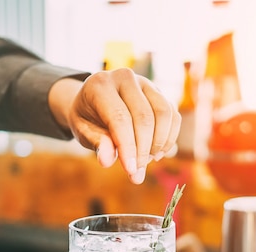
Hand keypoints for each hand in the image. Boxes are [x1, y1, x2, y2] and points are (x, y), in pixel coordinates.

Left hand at [50, 68, 180, 184]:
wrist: (93, 101)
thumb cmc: (87, 118)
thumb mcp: (83, 131)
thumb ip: (97, 143)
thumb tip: (107, 161)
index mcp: (100, 85)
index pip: (120, 118)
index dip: (128, 147)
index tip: (131, 170)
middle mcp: (124, 77)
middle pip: (144, 117)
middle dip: (144, 149)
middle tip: (137, 171)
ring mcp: (145, 82)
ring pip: (163, 114)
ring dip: (159, 143)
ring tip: (147, 161)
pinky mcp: (158, 92)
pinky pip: (172, 115)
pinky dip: (169, 137)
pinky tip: (157, 152)